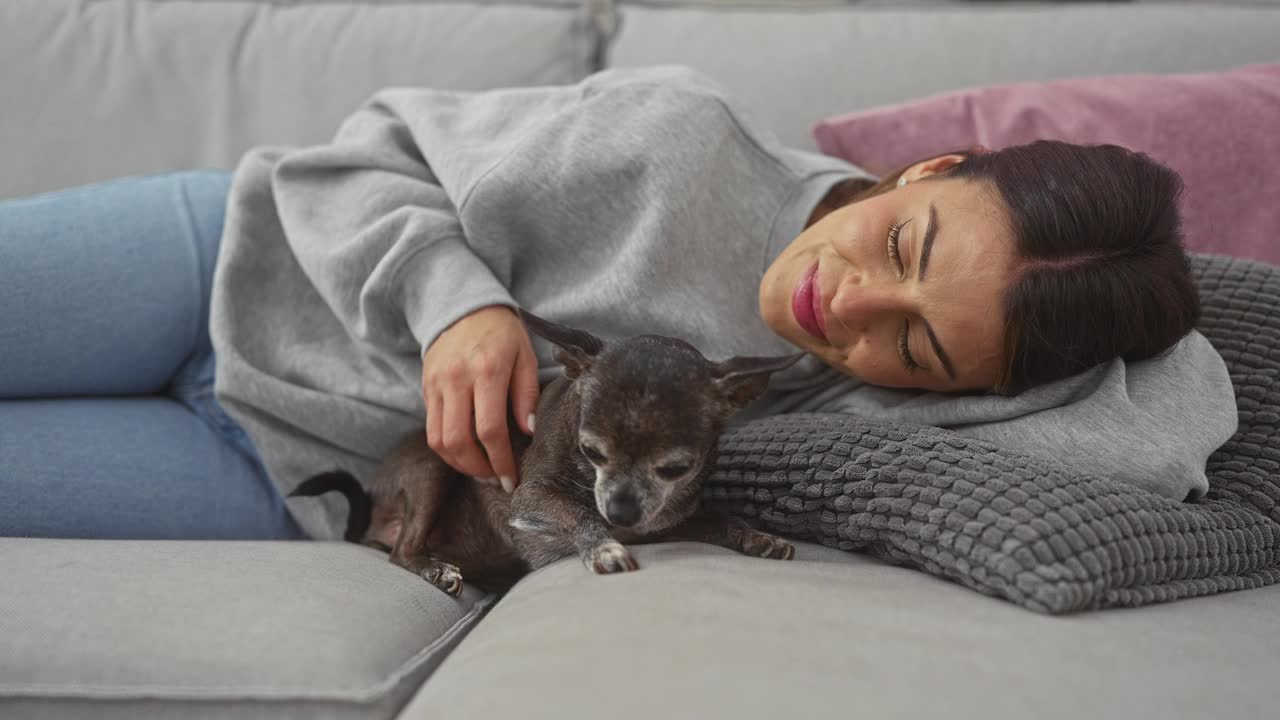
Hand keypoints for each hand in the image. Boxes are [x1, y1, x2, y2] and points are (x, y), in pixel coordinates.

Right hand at [421, 305, 538, 491]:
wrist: (464, 307)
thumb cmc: (503, 334)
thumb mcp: (526, 356)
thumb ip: (527, 394)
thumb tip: (528, 432)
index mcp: (487, 370)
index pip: (490, 429)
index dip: (501, 461)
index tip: (511, 478)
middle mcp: (456, 379)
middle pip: (459, 441)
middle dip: (479, 469)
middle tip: (496, 479)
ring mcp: (436, 384)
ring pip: (439, 440)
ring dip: (460, 464)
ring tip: (481, 470)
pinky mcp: (425, 388)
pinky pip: (432, 429)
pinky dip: (448, 448)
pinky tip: (466, 453)